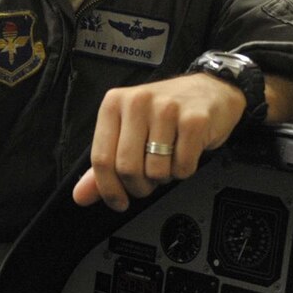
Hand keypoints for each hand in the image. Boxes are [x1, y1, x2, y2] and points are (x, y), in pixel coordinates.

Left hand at [71, 72, 246, 211]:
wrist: (210, 91)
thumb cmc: (167, 112)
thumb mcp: (129, 131)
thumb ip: (105, 163)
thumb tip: (81, 195)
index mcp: (114, 103)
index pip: (101, 158)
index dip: (109, 189)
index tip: (118, 201)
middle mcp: (138, 102)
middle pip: (127, 168)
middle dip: (139, 186)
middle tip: (147, 181)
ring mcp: (167, 109)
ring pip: (156, 171)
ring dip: (163, 177)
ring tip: (168, 160)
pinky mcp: (194, 120)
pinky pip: (182, 167)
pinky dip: (184, 170)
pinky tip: (184, 153)